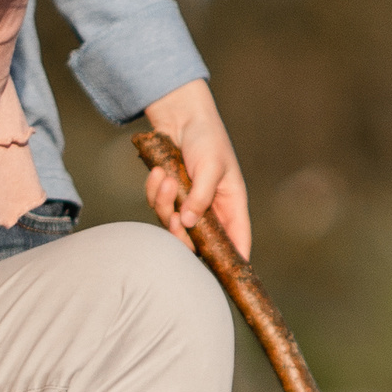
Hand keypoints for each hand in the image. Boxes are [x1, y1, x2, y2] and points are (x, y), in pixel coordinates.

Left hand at [141, 79, 251, 259]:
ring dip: (164, 204)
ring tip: (166, 178)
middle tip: (174, 218)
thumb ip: (201, 196)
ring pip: (172, 225)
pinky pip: (157, 206)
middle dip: (181, 235)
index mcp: (231, 205)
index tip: (225, 275)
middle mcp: (211, 210)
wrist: (179, 116)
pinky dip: (154, 191)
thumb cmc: (205, 138)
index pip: (237, 242)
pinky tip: (158, 172)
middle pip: (198, 243)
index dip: (233, 261)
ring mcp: (188, 204)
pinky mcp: (169, 196)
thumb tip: (189, 224)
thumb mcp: (210, 165)